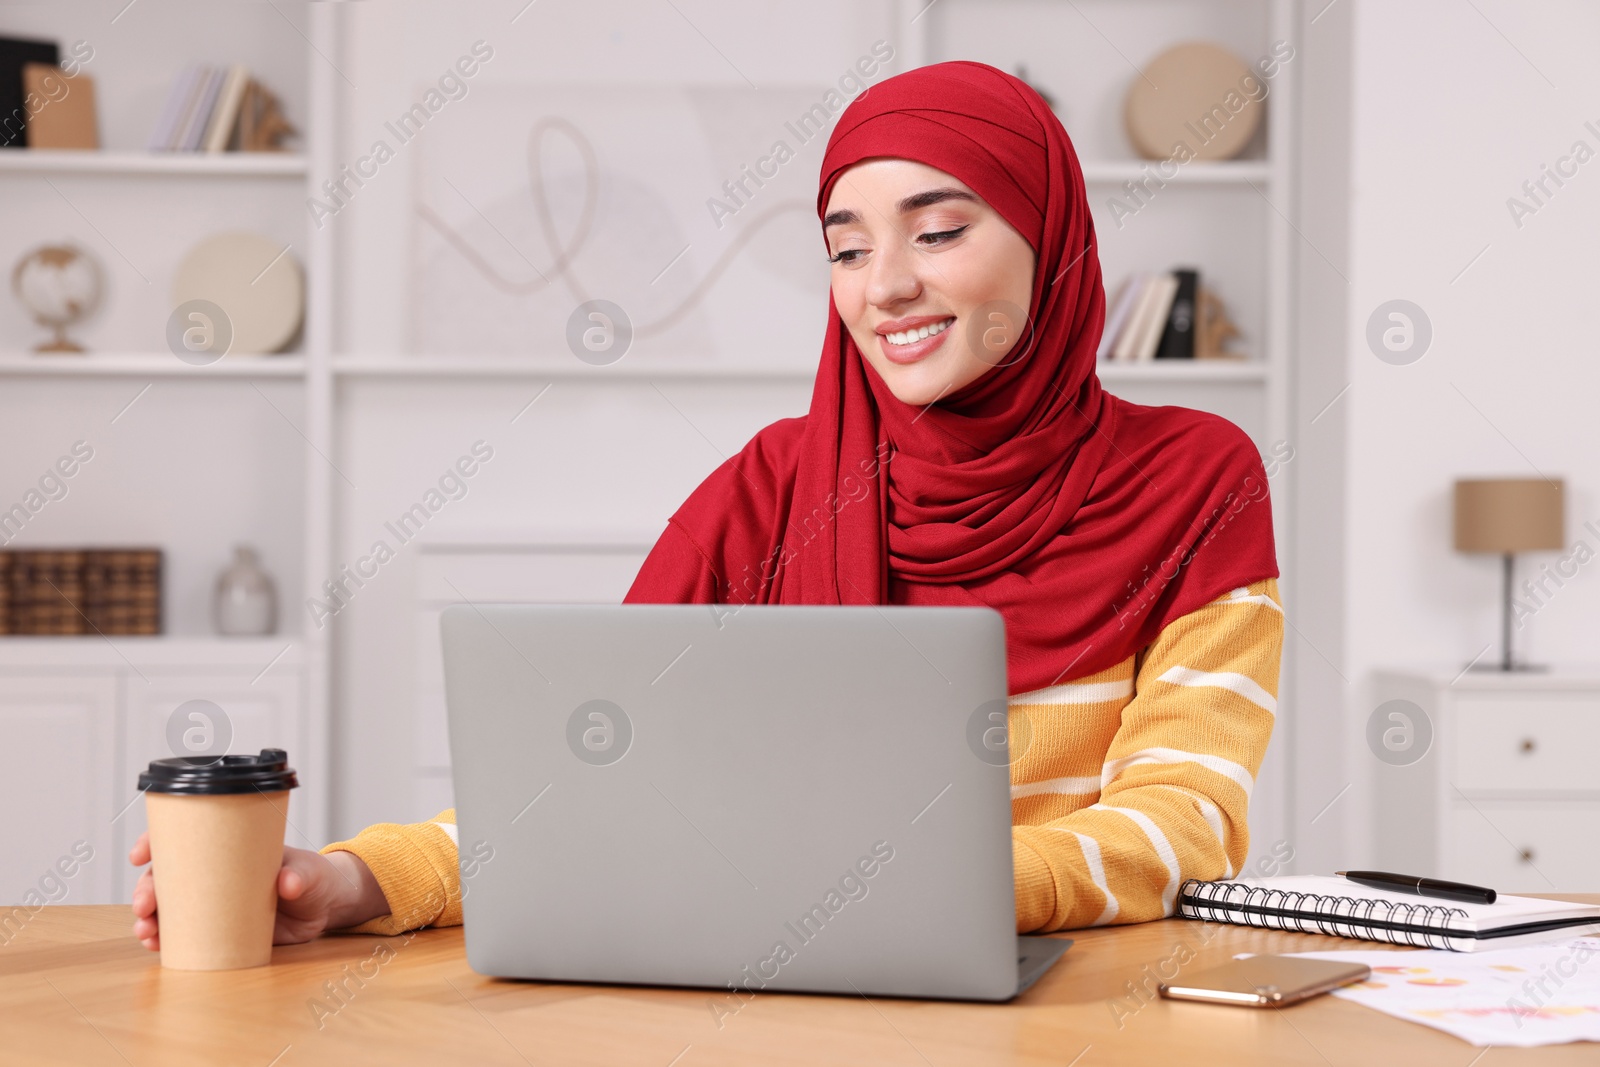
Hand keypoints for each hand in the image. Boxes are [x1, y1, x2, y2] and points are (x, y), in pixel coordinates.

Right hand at [129, 831, 389, 951]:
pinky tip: (156, 946)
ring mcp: (214, 903)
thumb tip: (288, 882)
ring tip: (146, 931)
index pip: (186, 837)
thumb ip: (302, 875)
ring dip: (149, 918)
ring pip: (169, 907)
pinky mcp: (218, 930)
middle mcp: (214, 875)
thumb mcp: (311, 872)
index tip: (140, 854)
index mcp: (230, 849)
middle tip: (144, 905)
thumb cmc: (314, 877)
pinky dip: (165, 940)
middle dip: (146, 888)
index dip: (156, 842)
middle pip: (167, 876)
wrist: (324, 907)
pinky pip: (183, 935)